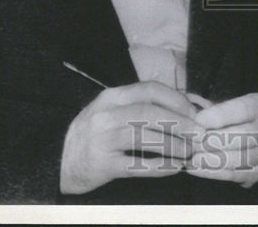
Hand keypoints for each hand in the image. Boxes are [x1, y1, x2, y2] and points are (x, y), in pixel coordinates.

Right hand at [60, 81, 202, 194]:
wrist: (58, 161)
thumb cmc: (94, 134)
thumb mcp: (111, 111)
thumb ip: (139, 105)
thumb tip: (184, 108)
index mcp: (112, 97)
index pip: (150, 89)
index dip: (176, 99)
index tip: (194, 112)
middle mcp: (106, 114)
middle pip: (150, 112)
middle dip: (180, 123)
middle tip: (199, 134)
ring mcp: (103, 139)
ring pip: (145, 137)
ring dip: (173, 145)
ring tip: (189, 152)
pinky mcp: (102, 164)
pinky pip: (137, 165)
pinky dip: (159, 166)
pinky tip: (174, 168)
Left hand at [186, 92, 257, 187]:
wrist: (244, 133)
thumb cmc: (230, 116)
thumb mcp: (226, 105)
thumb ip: (213, 111)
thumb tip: (194, 122)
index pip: (244, 109)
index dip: (220, 115)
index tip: (199, 120)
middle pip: (248, 135)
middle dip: (218, 140)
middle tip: (195, 142)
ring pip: (244, 158)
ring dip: (215, 159)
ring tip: (193, 158)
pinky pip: (237, 175)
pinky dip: (214, 173)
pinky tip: (196, 168)